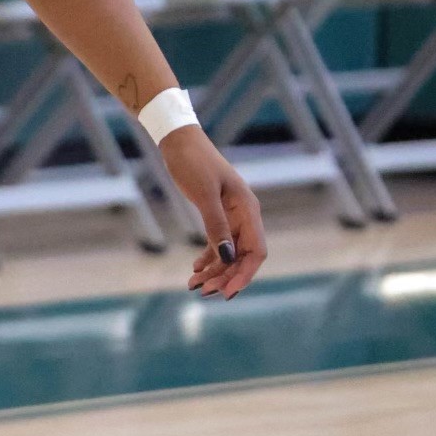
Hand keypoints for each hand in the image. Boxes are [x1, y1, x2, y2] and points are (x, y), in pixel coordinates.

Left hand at [160, 126, 266, 297]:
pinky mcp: (217, 214)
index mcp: (248, 209)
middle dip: (225, 276)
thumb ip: (217, 226)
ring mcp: (232, 215)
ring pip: (229, 253)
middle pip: (242, 256)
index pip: (256, 251)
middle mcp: (244, 215)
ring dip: (214, 271)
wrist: (179, 142)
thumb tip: (229, 258)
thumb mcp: (204, 196)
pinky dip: (208, 258)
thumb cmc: (193, 163)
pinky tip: (195, 269)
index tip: (227, 293)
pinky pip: (218, 243)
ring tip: (193, 285)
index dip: (244, 274)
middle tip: (202, 291)